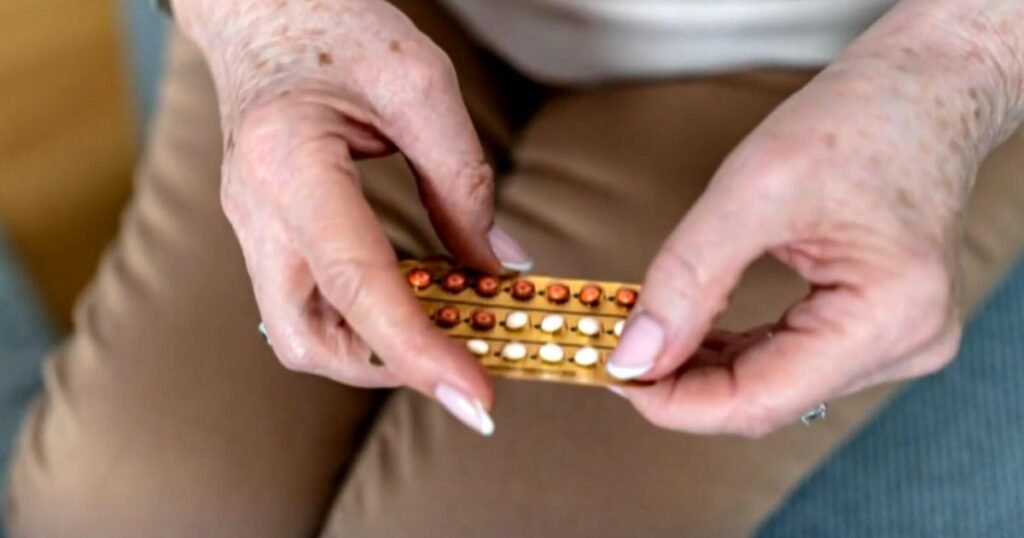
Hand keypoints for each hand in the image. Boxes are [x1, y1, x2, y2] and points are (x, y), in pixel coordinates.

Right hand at [173, 0, 531, 434]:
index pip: (355, 284)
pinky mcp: (266, 232)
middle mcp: (255, 209)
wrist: (266, 9)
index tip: (475, 397)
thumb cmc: (335, 25)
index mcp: (289, 163)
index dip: (418, 350)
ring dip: (375, 349)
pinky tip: (415, 299)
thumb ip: (463, 181)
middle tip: (462, 366)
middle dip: (388, 367)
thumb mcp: (419, 83)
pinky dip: (363, 319)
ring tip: (446, 332)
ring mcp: (250, 226)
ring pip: (301, 332)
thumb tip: (499, 267)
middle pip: (306, 338)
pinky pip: (308, 301)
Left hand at [607, 1, 1023, 435]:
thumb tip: (635, 355)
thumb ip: (688, 279)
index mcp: (890, 316)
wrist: (925, 87)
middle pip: (766, 400)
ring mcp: (897, 341)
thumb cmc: (856, 120)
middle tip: (614, 349)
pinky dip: (734, 352)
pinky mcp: (878, 328)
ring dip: (703, 370)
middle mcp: (905, 344)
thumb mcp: (752, 189)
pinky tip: (690, 334)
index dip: (676, 402)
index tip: (612, 374)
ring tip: (643, 338)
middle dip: (682, 384)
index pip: (761, 401)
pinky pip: (790, 362)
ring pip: (774, 386)